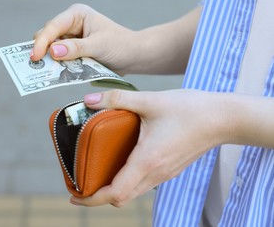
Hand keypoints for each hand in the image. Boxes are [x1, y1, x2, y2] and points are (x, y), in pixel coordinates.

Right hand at [31, 4, 136, 74]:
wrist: (133, 56)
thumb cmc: (121, 45)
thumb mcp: (99, 46)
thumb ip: (76, 48)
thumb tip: (53, 51)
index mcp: (76, 14)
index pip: (53, 26)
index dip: (42, 42)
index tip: (35, 57)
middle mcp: (70, 24)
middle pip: (47, 36)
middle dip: (43, 50)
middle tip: (39, 67)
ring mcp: (70, 37)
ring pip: (50, 48)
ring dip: (49, 59)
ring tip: (48, 71)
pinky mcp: (72, 51)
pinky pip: (58, 58)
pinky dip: (57, 65)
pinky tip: (56, 73)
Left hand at [71, 89, 231, 206]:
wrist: (223, 118)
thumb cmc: (189, 110)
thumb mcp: (150, 100)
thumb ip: (117, 99)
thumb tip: (88, 100)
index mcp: (147, 161)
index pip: (115, 194)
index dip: (92, 199)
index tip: (75, 195)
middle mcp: (156, 173)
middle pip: (121, 198)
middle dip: (98, 196)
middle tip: (81, 182)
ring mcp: (165, 174)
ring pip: (133, 192)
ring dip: (113, 189)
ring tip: (97, 173)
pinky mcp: (170, 169)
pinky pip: (144, 183)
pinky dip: (127, 181)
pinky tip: (121, 161)